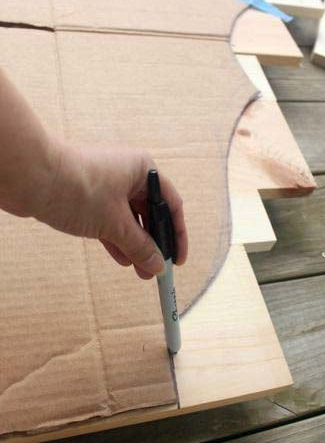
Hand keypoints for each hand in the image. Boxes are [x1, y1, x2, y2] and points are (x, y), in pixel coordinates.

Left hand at [34, 140, 187, 279]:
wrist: (30, 177)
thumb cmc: (79, 189)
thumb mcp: (115, 223)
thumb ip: (140, 246)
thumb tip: (157, 265)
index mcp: (143, 170)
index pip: (171, 204)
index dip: (177, 234)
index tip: (176, 259)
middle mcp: (128, 174)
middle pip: (150, 213)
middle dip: (154, 243)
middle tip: (156, 270)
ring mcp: (107, 184)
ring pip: (128, 219)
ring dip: (135, 245)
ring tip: (139, 272)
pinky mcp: (88, 196)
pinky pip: (109, 220)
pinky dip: (116, 238)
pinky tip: (122, 259)